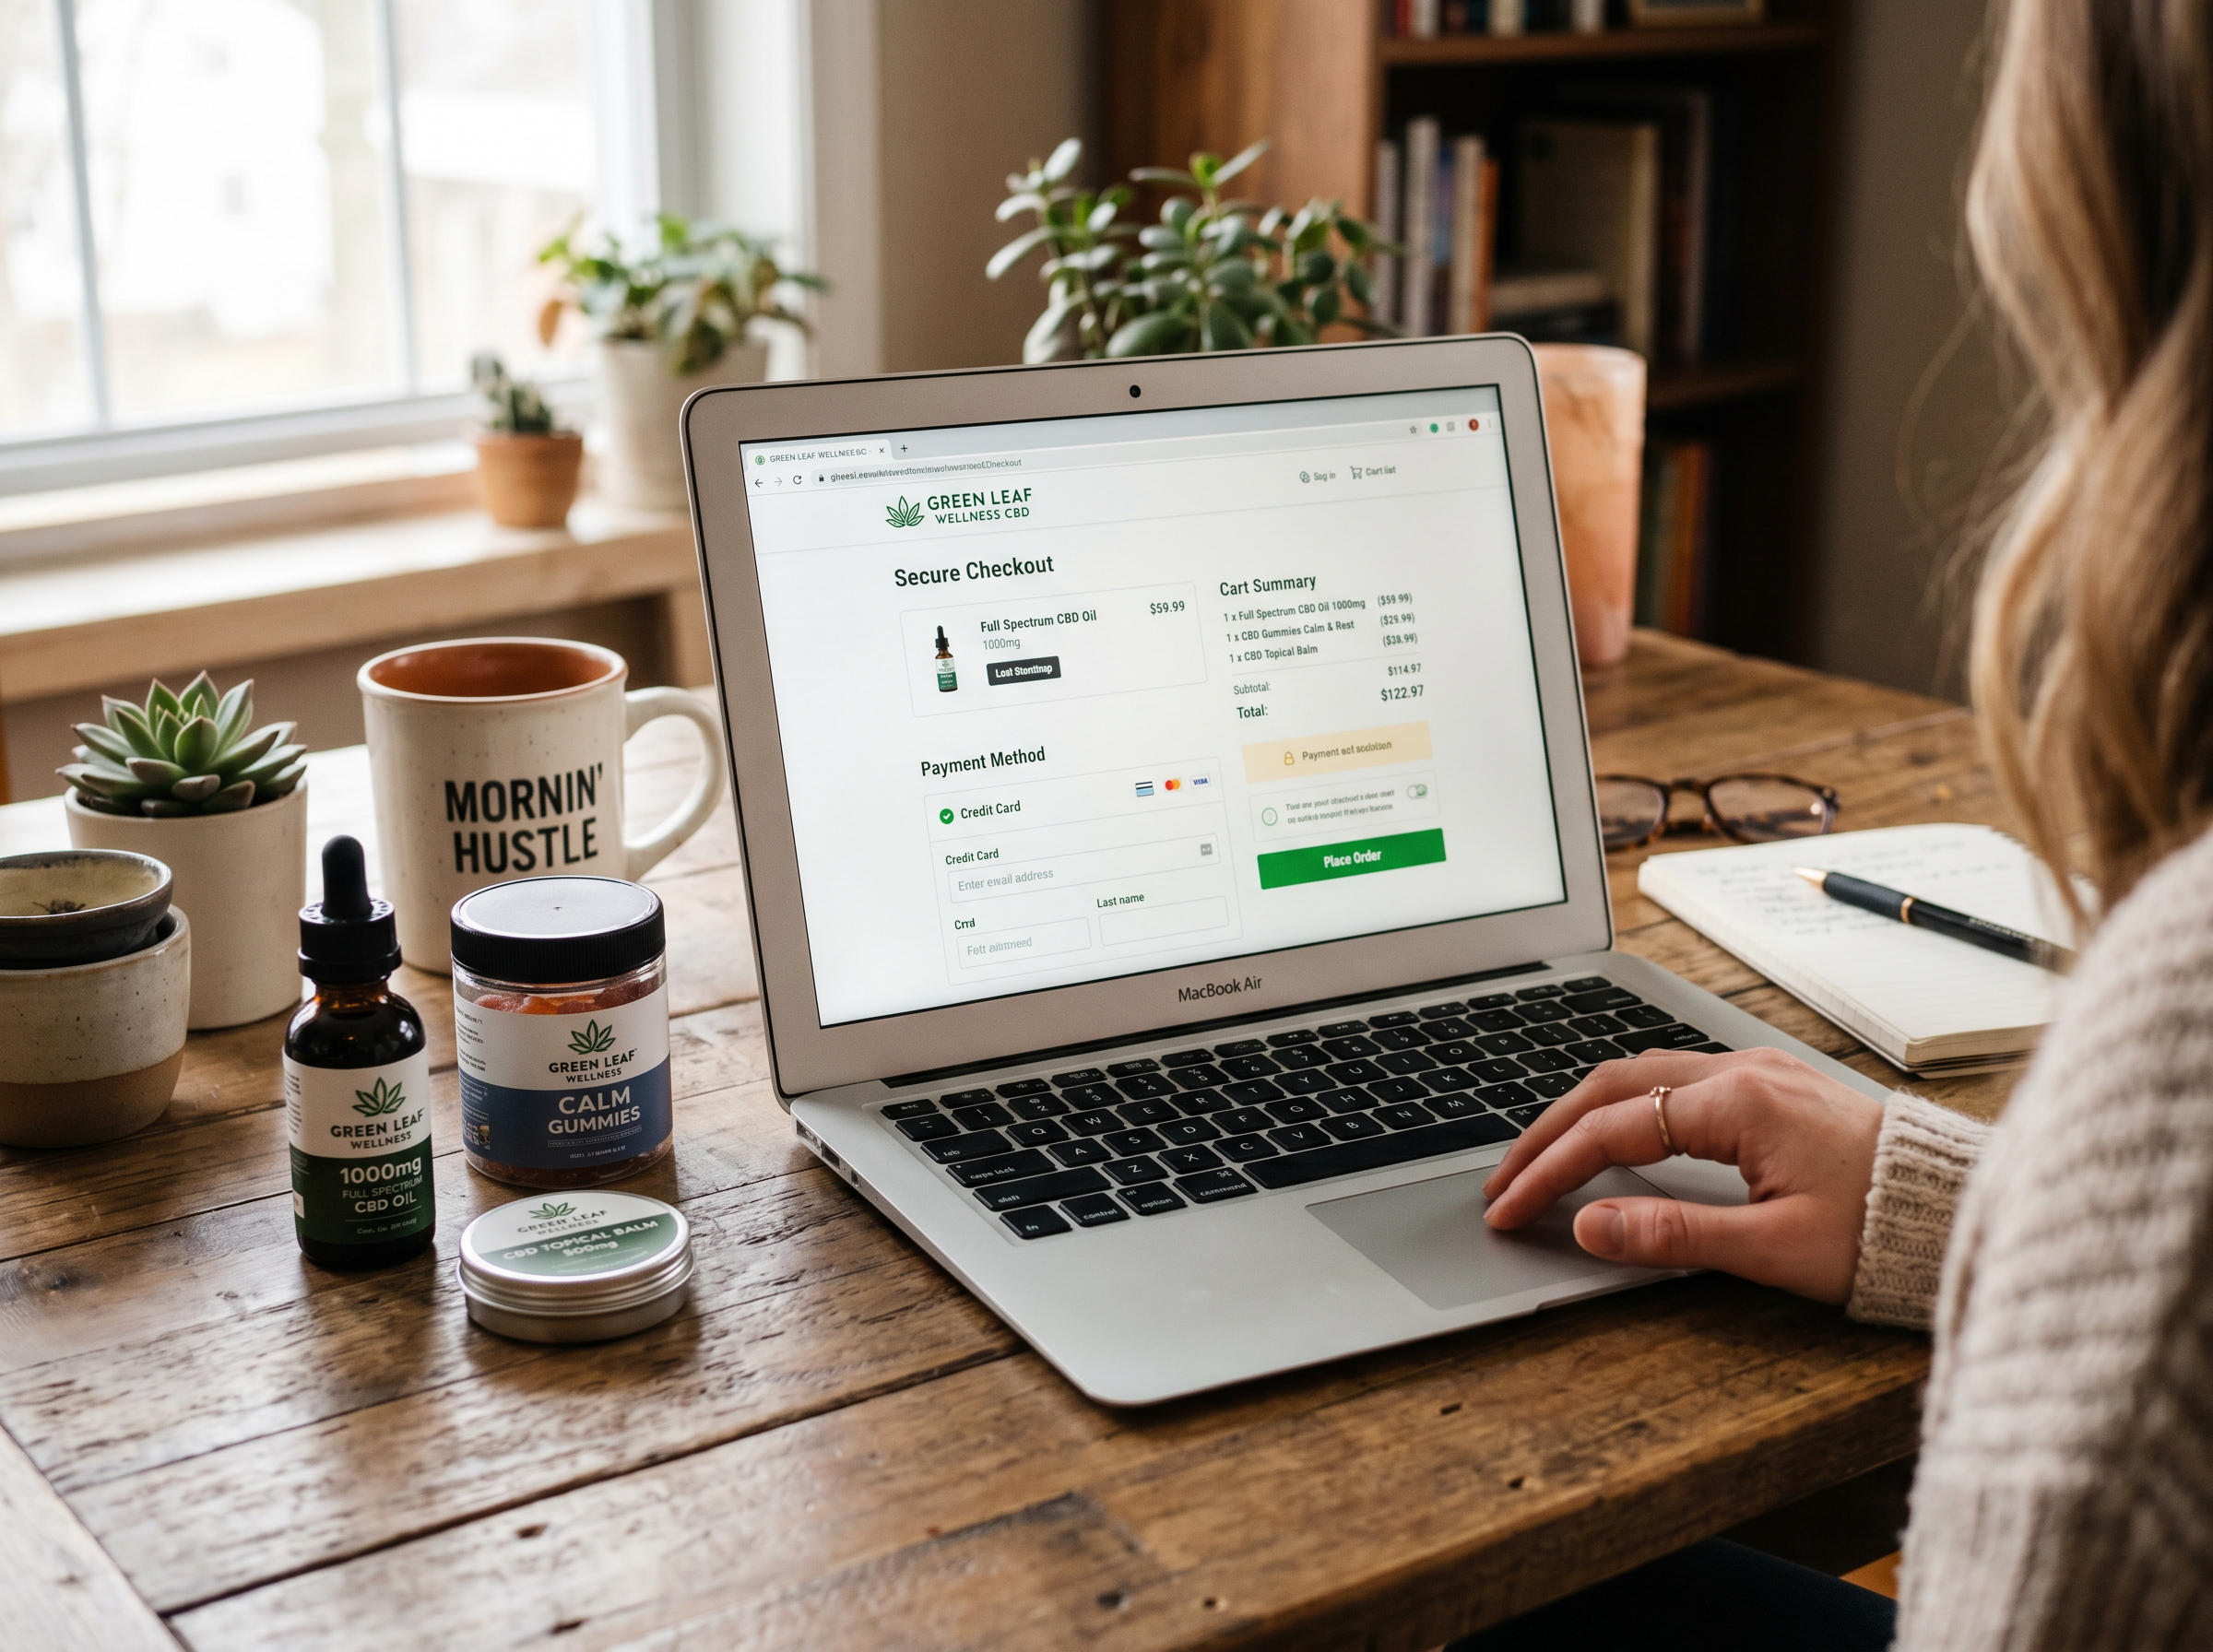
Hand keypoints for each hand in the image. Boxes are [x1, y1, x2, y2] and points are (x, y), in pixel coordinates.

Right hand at [1481, 1048, 1884, 1303]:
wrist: (1963, 1207)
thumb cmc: (1885, 1231)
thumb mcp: (1775, 1249)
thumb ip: (1674, 1234)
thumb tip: (1589, 1226)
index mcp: (1738, 1103)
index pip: (1611, 1130)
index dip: (1549, 1170)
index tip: (1509, 1207)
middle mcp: (1742, 1072)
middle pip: (1611, 1085)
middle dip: (1547, 1132)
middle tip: (1503, 1179)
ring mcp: (1757, 1072)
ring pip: (1640, 1074)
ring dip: (1581, 1113)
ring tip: (1541, 1156)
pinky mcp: (1771, 1086)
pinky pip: (1673, 1079)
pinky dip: (1623, 1105)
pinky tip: (1610, 1132)